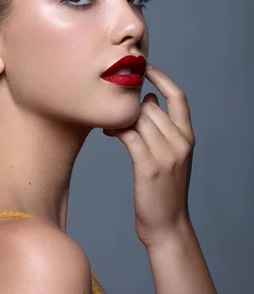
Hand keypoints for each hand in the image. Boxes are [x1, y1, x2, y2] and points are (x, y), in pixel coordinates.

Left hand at [103, 65, 195, 248]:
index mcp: (187, 138)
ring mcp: (166, 154)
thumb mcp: (170, 156)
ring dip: (119, 117)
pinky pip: (128, 135)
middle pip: (152, 107)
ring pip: (139, 119)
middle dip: (130, 105)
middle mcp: (180, 143)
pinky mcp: (149, 166)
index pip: (179, 98)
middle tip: (112, 109)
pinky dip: (115, 129)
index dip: (163, 79)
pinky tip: (106, 131)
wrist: (168, 225)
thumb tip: (149, 99)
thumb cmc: (164, 190)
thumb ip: (163, 128)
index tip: (147, 68)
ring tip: (108, 122)